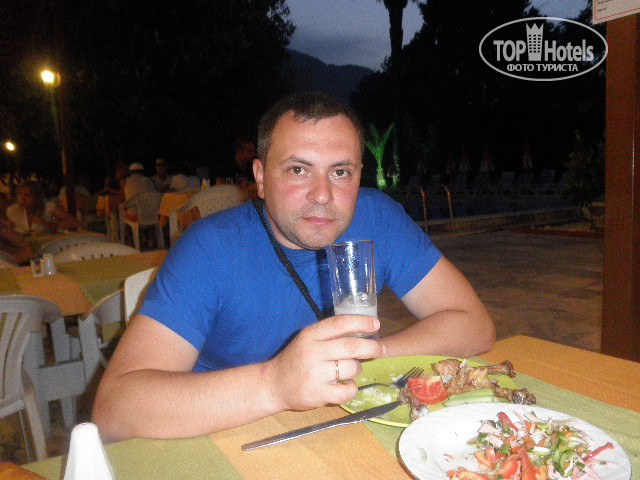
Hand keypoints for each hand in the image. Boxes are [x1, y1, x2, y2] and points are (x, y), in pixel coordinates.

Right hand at [263, 314, 384, 412]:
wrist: (273, 385)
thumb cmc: (296, 359)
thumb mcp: (307, 340)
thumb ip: (329, 334)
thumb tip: (363, 330)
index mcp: (310, 335)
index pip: (339, 323)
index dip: (361, 322)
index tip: (376, 324)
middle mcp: (312, 352)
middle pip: (351, 346)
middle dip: (371, 347)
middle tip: (380, 349)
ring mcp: (314, 375)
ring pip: (351, 368)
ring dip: (358, 369)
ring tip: (352, 370)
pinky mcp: (317, 394)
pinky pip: (347, 391)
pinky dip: (352, 388)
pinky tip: (347, 385)